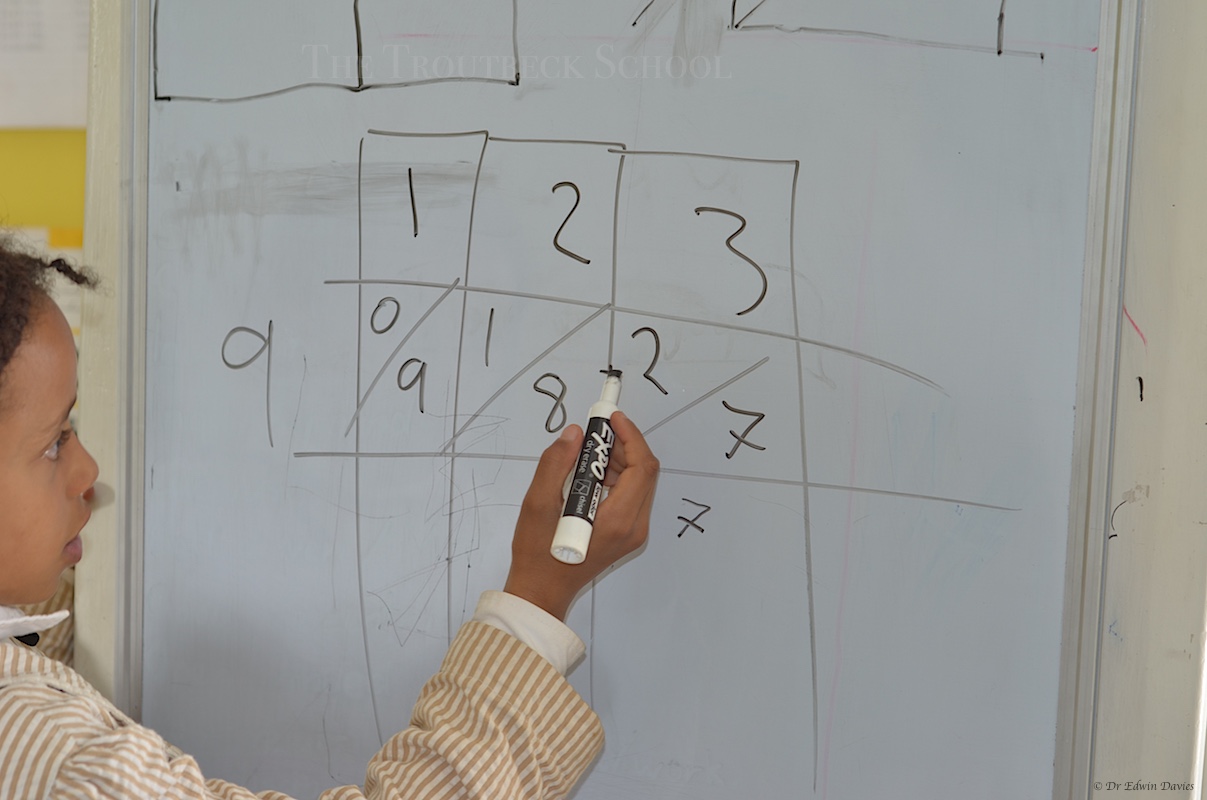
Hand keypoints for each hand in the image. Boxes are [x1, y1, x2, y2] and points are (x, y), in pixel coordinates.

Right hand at [504, 411, 658, 620]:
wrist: (541, 591)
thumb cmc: (537, 554)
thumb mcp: (538, 504)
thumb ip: (556, 464)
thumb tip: (575, 434)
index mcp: (617, 520)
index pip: (641, 467)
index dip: (630, 436)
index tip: (611, 418)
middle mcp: (633, 527)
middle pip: (644, 472)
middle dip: (623, 445)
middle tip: (594, 433)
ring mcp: (632, 532)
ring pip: (639, 482)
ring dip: (618, 460)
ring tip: (586, 454)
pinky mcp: (626, 534)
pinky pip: (630, 495)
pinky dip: (615, 477)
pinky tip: (588, 475)